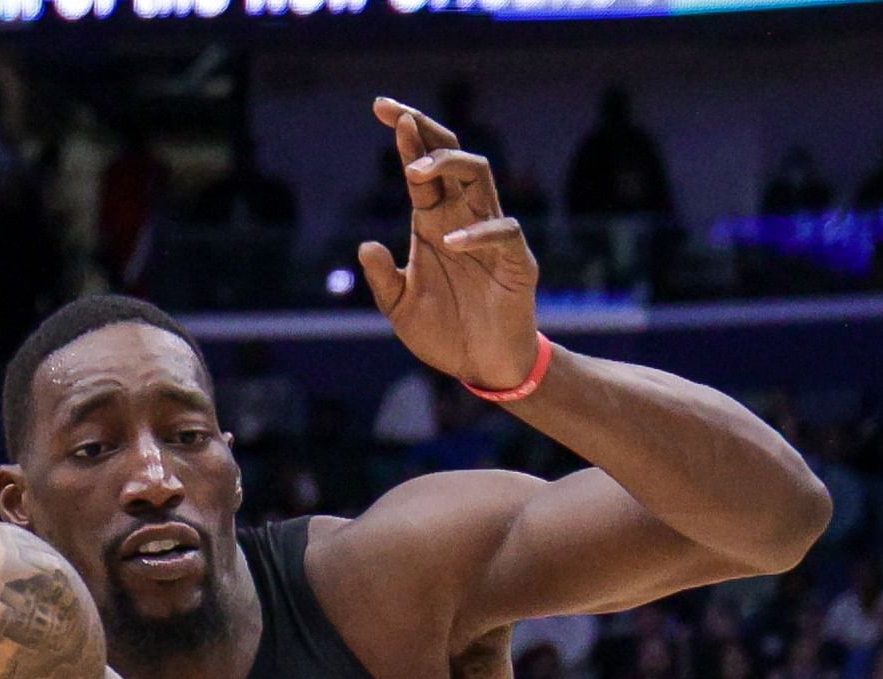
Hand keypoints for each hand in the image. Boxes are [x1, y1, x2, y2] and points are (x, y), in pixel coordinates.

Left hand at [353, 96, 544, 399]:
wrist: (482, 367)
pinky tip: (450, 241)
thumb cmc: (443, 333)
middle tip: (400, 120)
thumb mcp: (400, 308)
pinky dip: (477, 232)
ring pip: (481, 177)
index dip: (407, 135)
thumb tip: (366, 247)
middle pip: (453, 157)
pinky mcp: (517, 260)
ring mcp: (492, 236)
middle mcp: (463, 218)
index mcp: (433, 222)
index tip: (382, 107)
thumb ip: (384, 279)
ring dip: (449, 166)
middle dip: (428, 132)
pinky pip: (503, 231)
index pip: (422, 168)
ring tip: (415, 174)